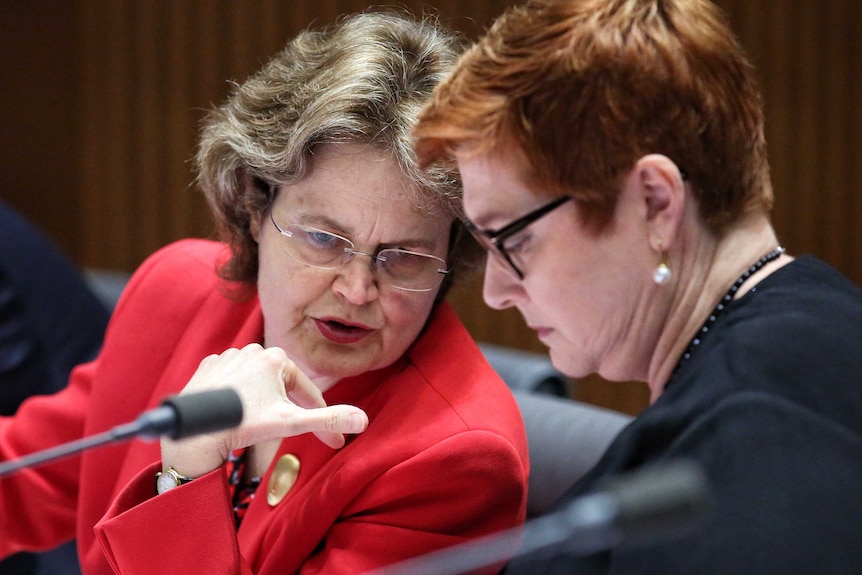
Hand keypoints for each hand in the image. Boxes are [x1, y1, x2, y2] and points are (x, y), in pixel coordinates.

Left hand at [160, 344, 367, 477]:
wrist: (194, 432)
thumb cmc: (244, 424)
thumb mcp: (291, 423)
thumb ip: (327, 419)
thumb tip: (363, 420)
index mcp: (276, 357)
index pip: (308, 392)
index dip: (321, 420)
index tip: (331, 444)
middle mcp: (252, 350)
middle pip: (283, 387)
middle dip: (292, 410)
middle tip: (295, 436)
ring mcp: (228, 357)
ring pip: (258, 384)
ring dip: (265, 403)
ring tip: (262, 426)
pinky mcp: (208, 367)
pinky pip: (233, 382)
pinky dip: (239, 397)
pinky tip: (236, 413)